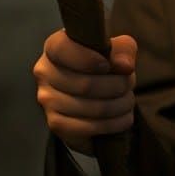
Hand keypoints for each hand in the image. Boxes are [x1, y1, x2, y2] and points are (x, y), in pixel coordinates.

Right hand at [33, 30, 136, 154]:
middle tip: (128, 85)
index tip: (108, 66)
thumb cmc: (105, 62)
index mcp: (55, 47)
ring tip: (128, 100)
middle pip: (84, 84)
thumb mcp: (118, 48)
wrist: (95, 89)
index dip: (89, 60)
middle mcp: (45, 72)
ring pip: (88, 108)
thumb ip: (124, 50)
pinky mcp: (55, 123)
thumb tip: (124, 66)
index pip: (63, 50)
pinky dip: (111, 124)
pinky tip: (123, 118)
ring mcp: (47, 99)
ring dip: (118, 106)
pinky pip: (85, 128)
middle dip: (117, 86)